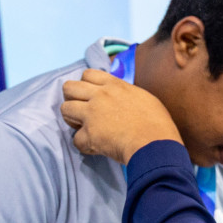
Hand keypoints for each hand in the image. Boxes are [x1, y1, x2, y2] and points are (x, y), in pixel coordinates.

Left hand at [61, 69, 181, 162]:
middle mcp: (100, 96)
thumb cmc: (157, 124)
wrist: (155, 144)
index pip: (88, 74)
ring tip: (83, 128)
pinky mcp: (89, 134)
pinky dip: (84, 145)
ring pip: (65, 109)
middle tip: (82, 111)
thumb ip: (127, 94)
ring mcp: (92, 114)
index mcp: (114, 85)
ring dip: (71, 120)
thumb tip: (122, 100)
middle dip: (71, 99)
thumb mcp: (145, 98)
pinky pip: (75, 139)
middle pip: (69, 87)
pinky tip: (95, 148)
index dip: (86, 85)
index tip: (92, 96)